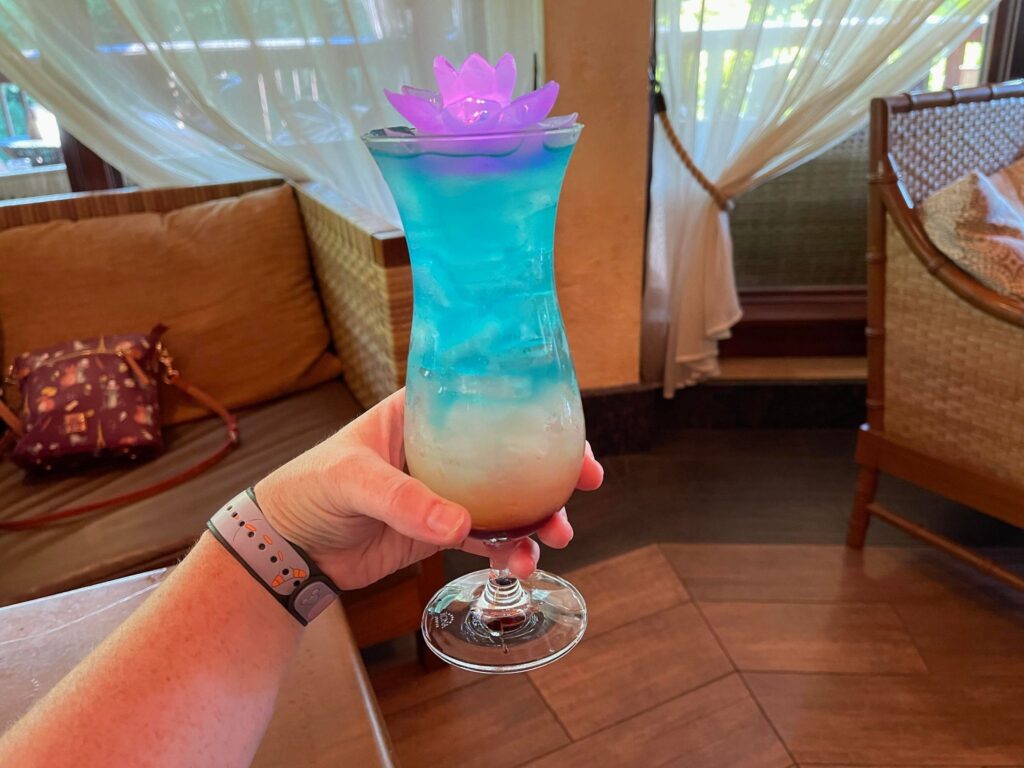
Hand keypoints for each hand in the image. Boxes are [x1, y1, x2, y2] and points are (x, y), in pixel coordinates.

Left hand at [254, 388, 603, 589]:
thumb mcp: (351, 480)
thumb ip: (403, 499)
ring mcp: (445, 490)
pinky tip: (523, 562)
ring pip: (507, 497)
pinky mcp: (440, 529)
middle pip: (510, 450)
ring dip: (537, 516)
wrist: (289, 547)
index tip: (569, 429)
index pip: (486, 400)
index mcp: (421, 413)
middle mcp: (441, 448)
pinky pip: (486, 537)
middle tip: (586, 483)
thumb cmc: (309, 489)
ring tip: (556, 537)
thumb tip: (459, 523)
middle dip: (552, 467)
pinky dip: (509, 549)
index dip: (533, 410)